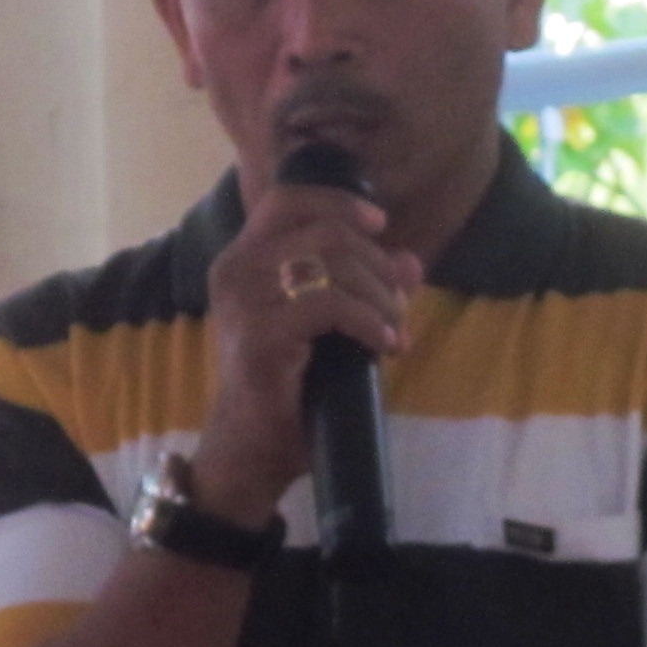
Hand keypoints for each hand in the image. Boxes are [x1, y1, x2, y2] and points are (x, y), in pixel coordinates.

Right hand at [188, 180, 424, 521]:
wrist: (252, 448)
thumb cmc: (286, 385)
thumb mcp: (330, 326)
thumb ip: (366, 288)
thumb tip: (411, 262)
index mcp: (243, 257)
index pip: (288, 198)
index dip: (339, 202)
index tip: (380, 225)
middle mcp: (235, 268)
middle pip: (324, 231)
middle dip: (376, 264)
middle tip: (399, 304)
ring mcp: (243, 300)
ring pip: (332, 264)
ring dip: (379, 295)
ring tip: (395, 329)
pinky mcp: (261, 335)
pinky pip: (330, 305)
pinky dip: (369, 321)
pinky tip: (386, 345)